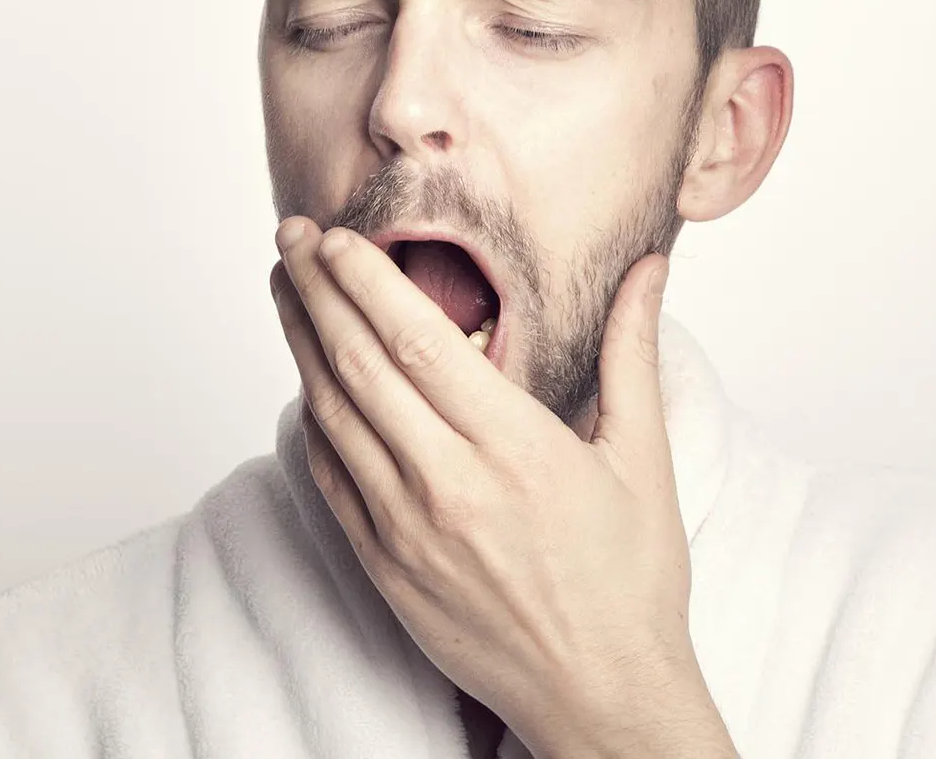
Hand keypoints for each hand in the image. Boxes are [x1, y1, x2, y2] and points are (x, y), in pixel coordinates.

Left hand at [270, 218, 728, 758]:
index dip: (367, 280)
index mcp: (512, 447)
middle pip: (360, 364)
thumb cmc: (629, 581)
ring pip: (334, 414)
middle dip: (318, 290)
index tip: (336, 237)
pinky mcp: (384, 566)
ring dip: (301, 343)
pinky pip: (330, 478)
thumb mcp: (643, 458)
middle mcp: (448, 483)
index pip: (417, 339)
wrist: (601, 697)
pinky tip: (303, 381)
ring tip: (285, 288)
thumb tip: (650, 271)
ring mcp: (406, 529)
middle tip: (290, 237)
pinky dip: (311, 421)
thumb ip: (631, 352)